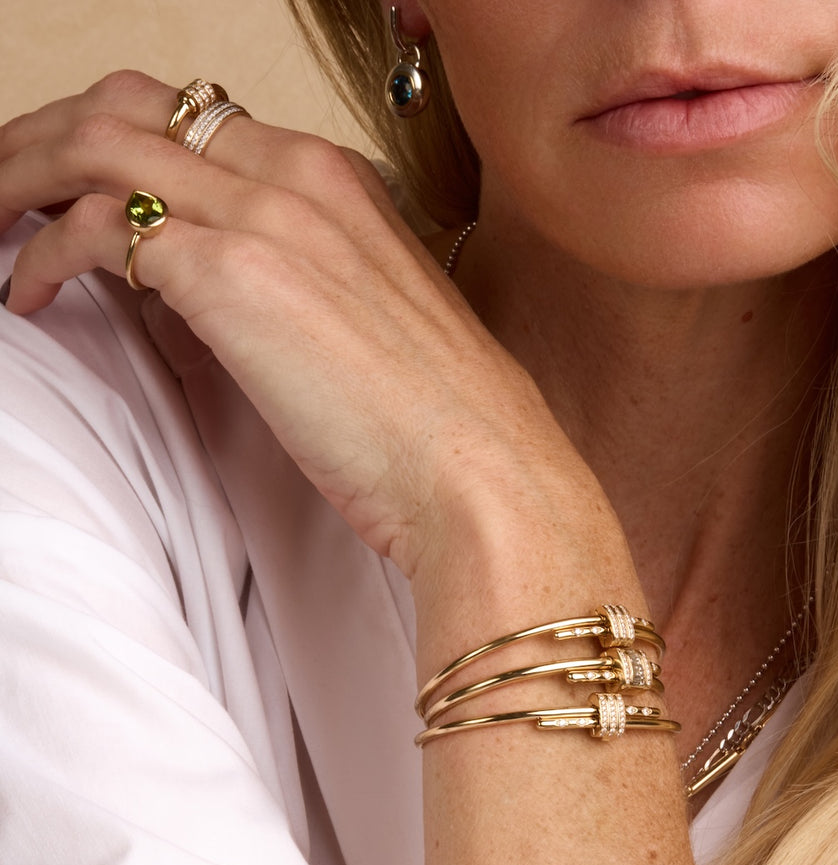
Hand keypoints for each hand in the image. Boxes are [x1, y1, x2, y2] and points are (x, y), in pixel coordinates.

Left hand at [0, 71, 587, 576]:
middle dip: (43, 139)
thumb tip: (204, 296)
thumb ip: (291, 287)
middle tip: (0, 191)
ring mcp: (265, 215)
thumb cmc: (435, 430)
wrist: (482, 477)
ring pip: (94, 146)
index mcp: (336, 180)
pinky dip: (39, 256)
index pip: (194, 119)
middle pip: (128, 107)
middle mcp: (298, 173)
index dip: (114, 143)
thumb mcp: (362, 330)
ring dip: (20, 180)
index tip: (69, 187)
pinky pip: (96, 231)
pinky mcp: (232, 275)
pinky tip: (27, 298)